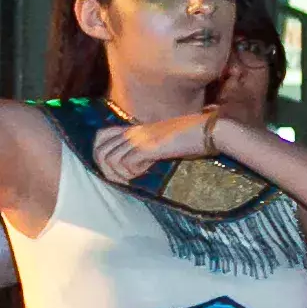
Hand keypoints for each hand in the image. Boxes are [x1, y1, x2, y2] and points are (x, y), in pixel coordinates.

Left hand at [93, 111, 219, 187]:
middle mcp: (133, 132)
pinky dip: (131, 172)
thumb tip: (137, 164)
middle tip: (123, 178)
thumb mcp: (163, 140)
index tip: (114, 168)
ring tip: (134, 176)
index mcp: (135, 129)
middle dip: (106, 170)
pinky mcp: (149, 147)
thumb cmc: (190, 137)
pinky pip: (126, 163)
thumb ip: (148, 148)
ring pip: (109, 158)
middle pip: (99, 150)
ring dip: (118, 173)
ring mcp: (140, 138)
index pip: (101, 136)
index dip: (100, 154)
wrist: (207, 130)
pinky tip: (145, 171)